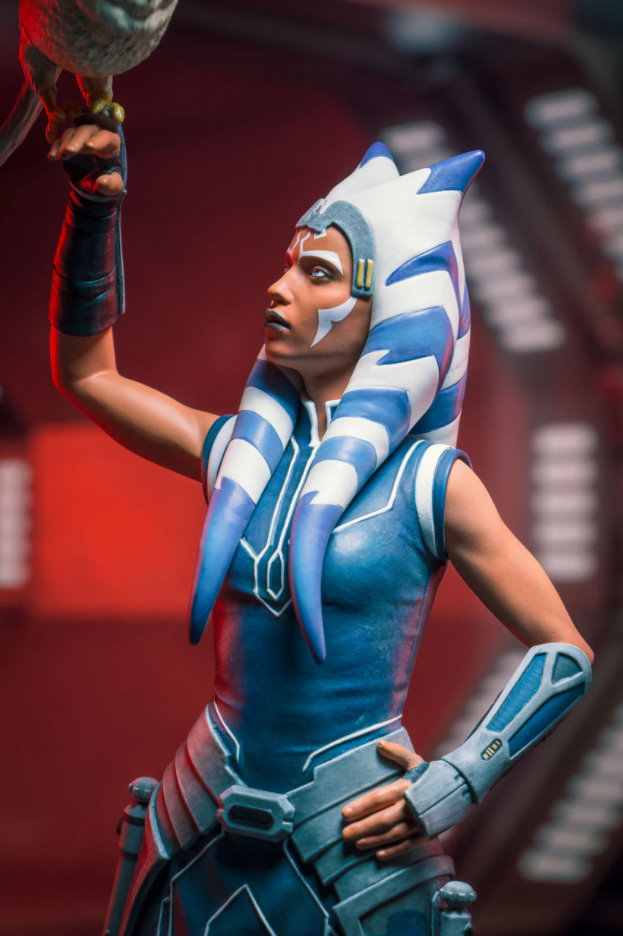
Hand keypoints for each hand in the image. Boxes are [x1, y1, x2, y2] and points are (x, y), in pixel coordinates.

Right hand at [48, 123, 123, 197]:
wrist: (96, 182)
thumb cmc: (109, 181)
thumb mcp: (114, 186)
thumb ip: (111, 185)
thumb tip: (102, 182)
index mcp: (111, 143)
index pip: (106, 137)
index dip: (97, 141)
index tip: (88, 147)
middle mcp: (96, 135)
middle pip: (85, 131)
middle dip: (76, 140)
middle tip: (69, 151)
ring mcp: (81, 137)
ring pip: (71, 133)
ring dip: (64, 143)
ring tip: (60, 156)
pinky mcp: (68, 142)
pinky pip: (60, 139)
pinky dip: (55, 147)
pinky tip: (52, 157)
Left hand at [341, 739, 423, 859]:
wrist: (462, 788)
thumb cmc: (434, 774)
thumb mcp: (416, 760)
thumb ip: (396, 753)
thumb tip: (379, 744)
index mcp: (407, 787)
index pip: (379, 797)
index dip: (361, 806)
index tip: (344, 814)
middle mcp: (413, 806)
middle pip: (383, 819)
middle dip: (362, 828)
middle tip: (345, 834)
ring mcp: (421, 822)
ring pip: (393, 835)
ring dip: (374, 840)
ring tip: (357, 844)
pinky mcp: (428, 833)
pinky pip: (408, 845)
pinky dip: (394, 850)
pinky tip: (379, 855)